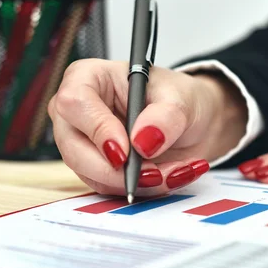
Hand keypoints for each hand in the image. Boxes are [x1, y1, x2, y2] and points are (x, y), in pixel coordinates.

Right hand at [48, 59, 246, 195]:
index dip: (99, 131)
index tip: (127, 151)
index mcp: (89, 78)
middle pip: (74, 150)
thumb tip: (142, 142)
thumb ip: (166, 117)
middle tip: (155, 173)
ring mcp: (84, 145)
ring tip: (174, 170)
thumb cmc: (179, 99)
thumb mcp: (181, 99)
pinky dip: (143, 188)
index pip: (75, 103)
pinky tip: (170, 176)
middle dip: (117, 171)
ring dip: (138, 182)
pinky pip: (112, 189)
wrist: (193, 123)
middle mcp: (78, 113)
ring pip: (94, 176)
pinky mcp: (97, 171)